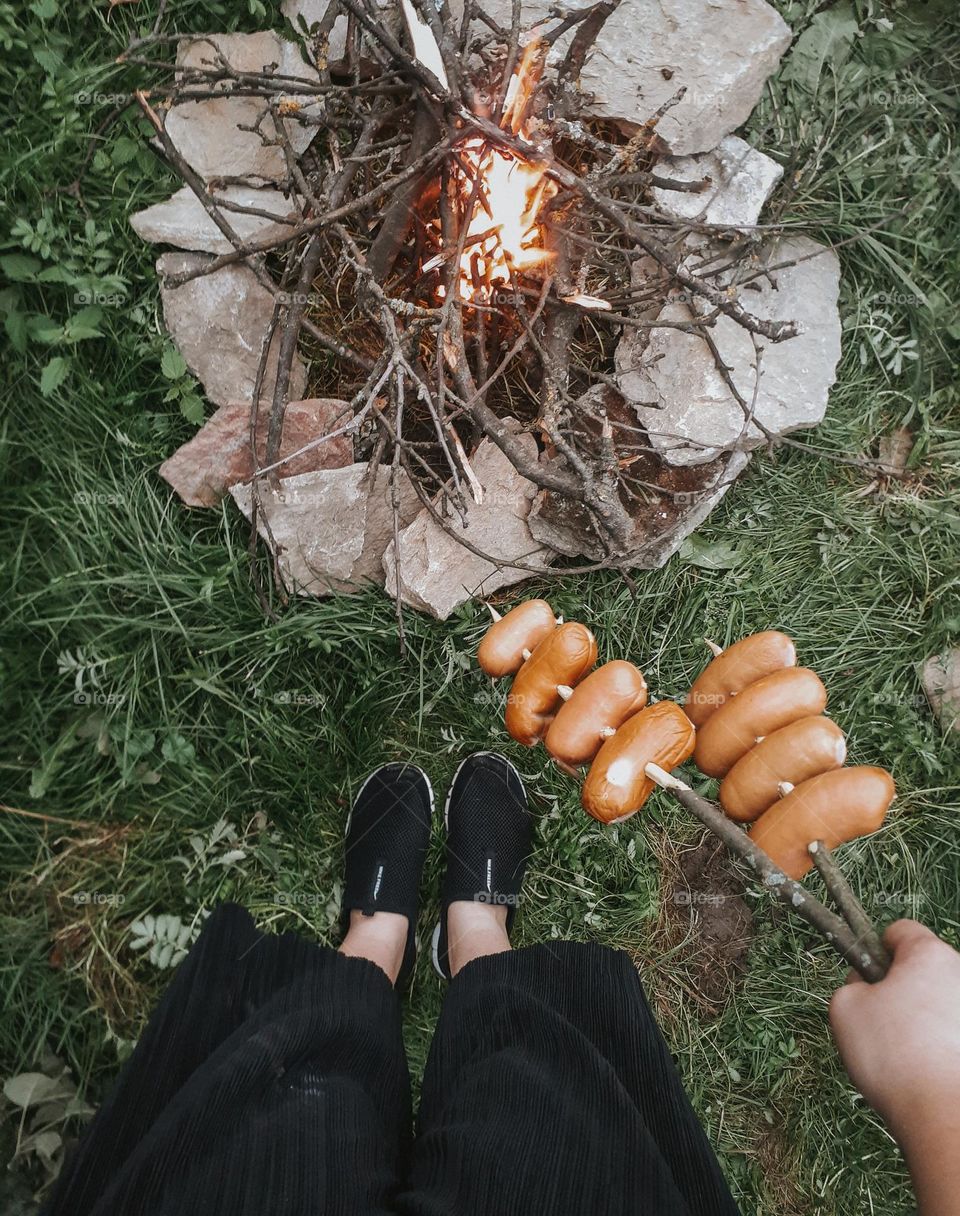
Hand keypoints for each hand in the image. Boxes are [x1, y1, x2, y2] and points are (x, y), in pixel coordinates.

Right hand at [829, 919, 959, 1138]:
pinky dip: (941, 1041)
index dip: (877, 951)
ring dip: (922, 1016)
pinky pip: (951, 1029)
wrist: (941, 1113)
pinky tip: (927, 1067)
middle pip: (923, 968)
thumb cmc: (892, 1054)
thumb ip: (851, 982)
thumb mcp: (844, 1006)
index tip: (868, 978)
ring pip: (939, 1000)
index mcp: (929, 955)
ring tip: (906, 1051)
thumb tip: (865, 987)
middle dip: (901, 987)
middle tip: (881, 1019)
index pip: (900, 931)